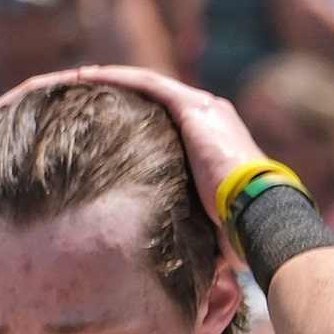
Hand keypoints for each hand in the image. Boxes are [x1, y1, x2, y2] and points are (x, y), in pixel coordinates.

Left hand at [66, 65, 264, 224]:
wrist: (257, 213)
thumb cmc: (231, 228)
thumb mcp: (196, 220)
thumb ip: (175, 219)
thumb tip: (151, 257)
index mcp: (208, 142)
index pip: (160, 121)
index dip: (128, 116)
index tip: (96, 121)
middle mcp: (208, 118)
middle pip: (151, 98)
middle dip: (116, 93)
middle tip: (79, 93)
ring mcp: (203, 110)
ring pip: (147, 85)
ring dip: (110, 80)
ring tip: (75, 78)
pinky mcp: (195, 108)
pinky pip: (148, 84)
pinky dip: (117, 78)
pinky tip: (87, 76)